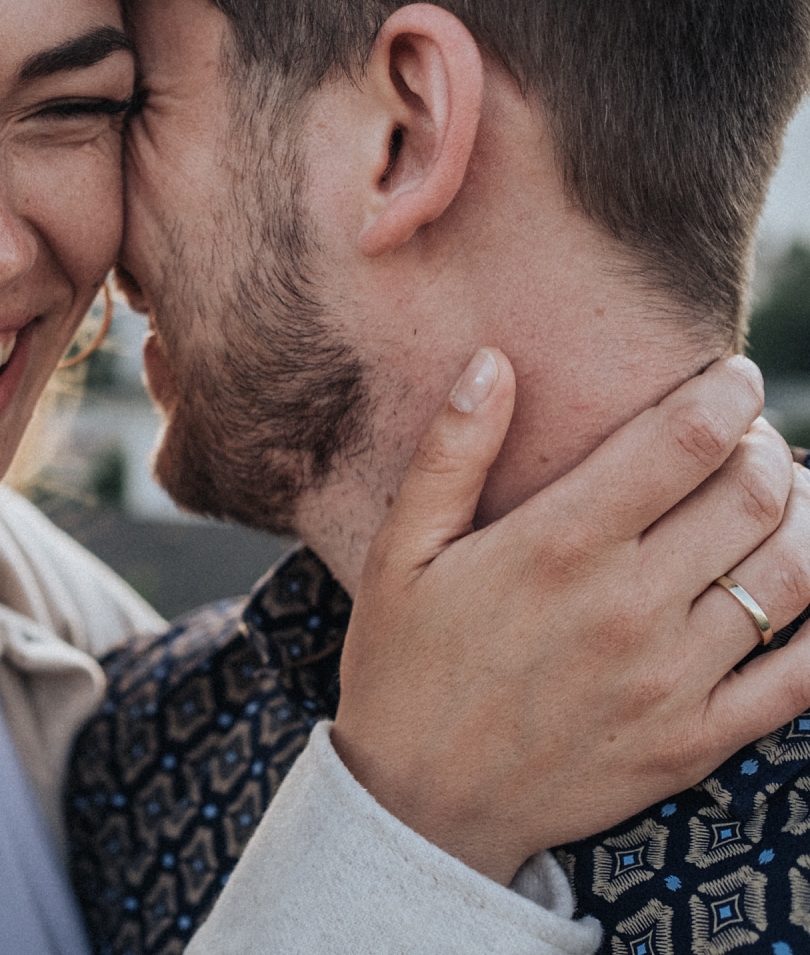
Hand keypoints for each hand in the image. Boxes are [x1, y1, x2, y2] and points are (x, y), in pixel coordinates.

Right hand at [332, 350, 809, 884]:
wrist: (417, 806)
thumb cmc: (402, 667)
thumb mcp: (398, 552)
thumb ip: (450, 453)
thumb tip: (493, 362)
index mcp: (558, 547)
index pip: (688, 439)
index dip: (730, 390)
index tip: (732, 378)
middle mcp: (628, 606)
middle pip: (754, 492)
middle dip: (763, 447)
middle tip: (741, 444)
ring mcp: (670, 679)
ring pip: (793, 571)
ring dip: (804, 517)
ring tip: (777, 500)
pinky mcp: (694, 740)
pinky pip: (801, 675)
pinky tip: (804, 588)